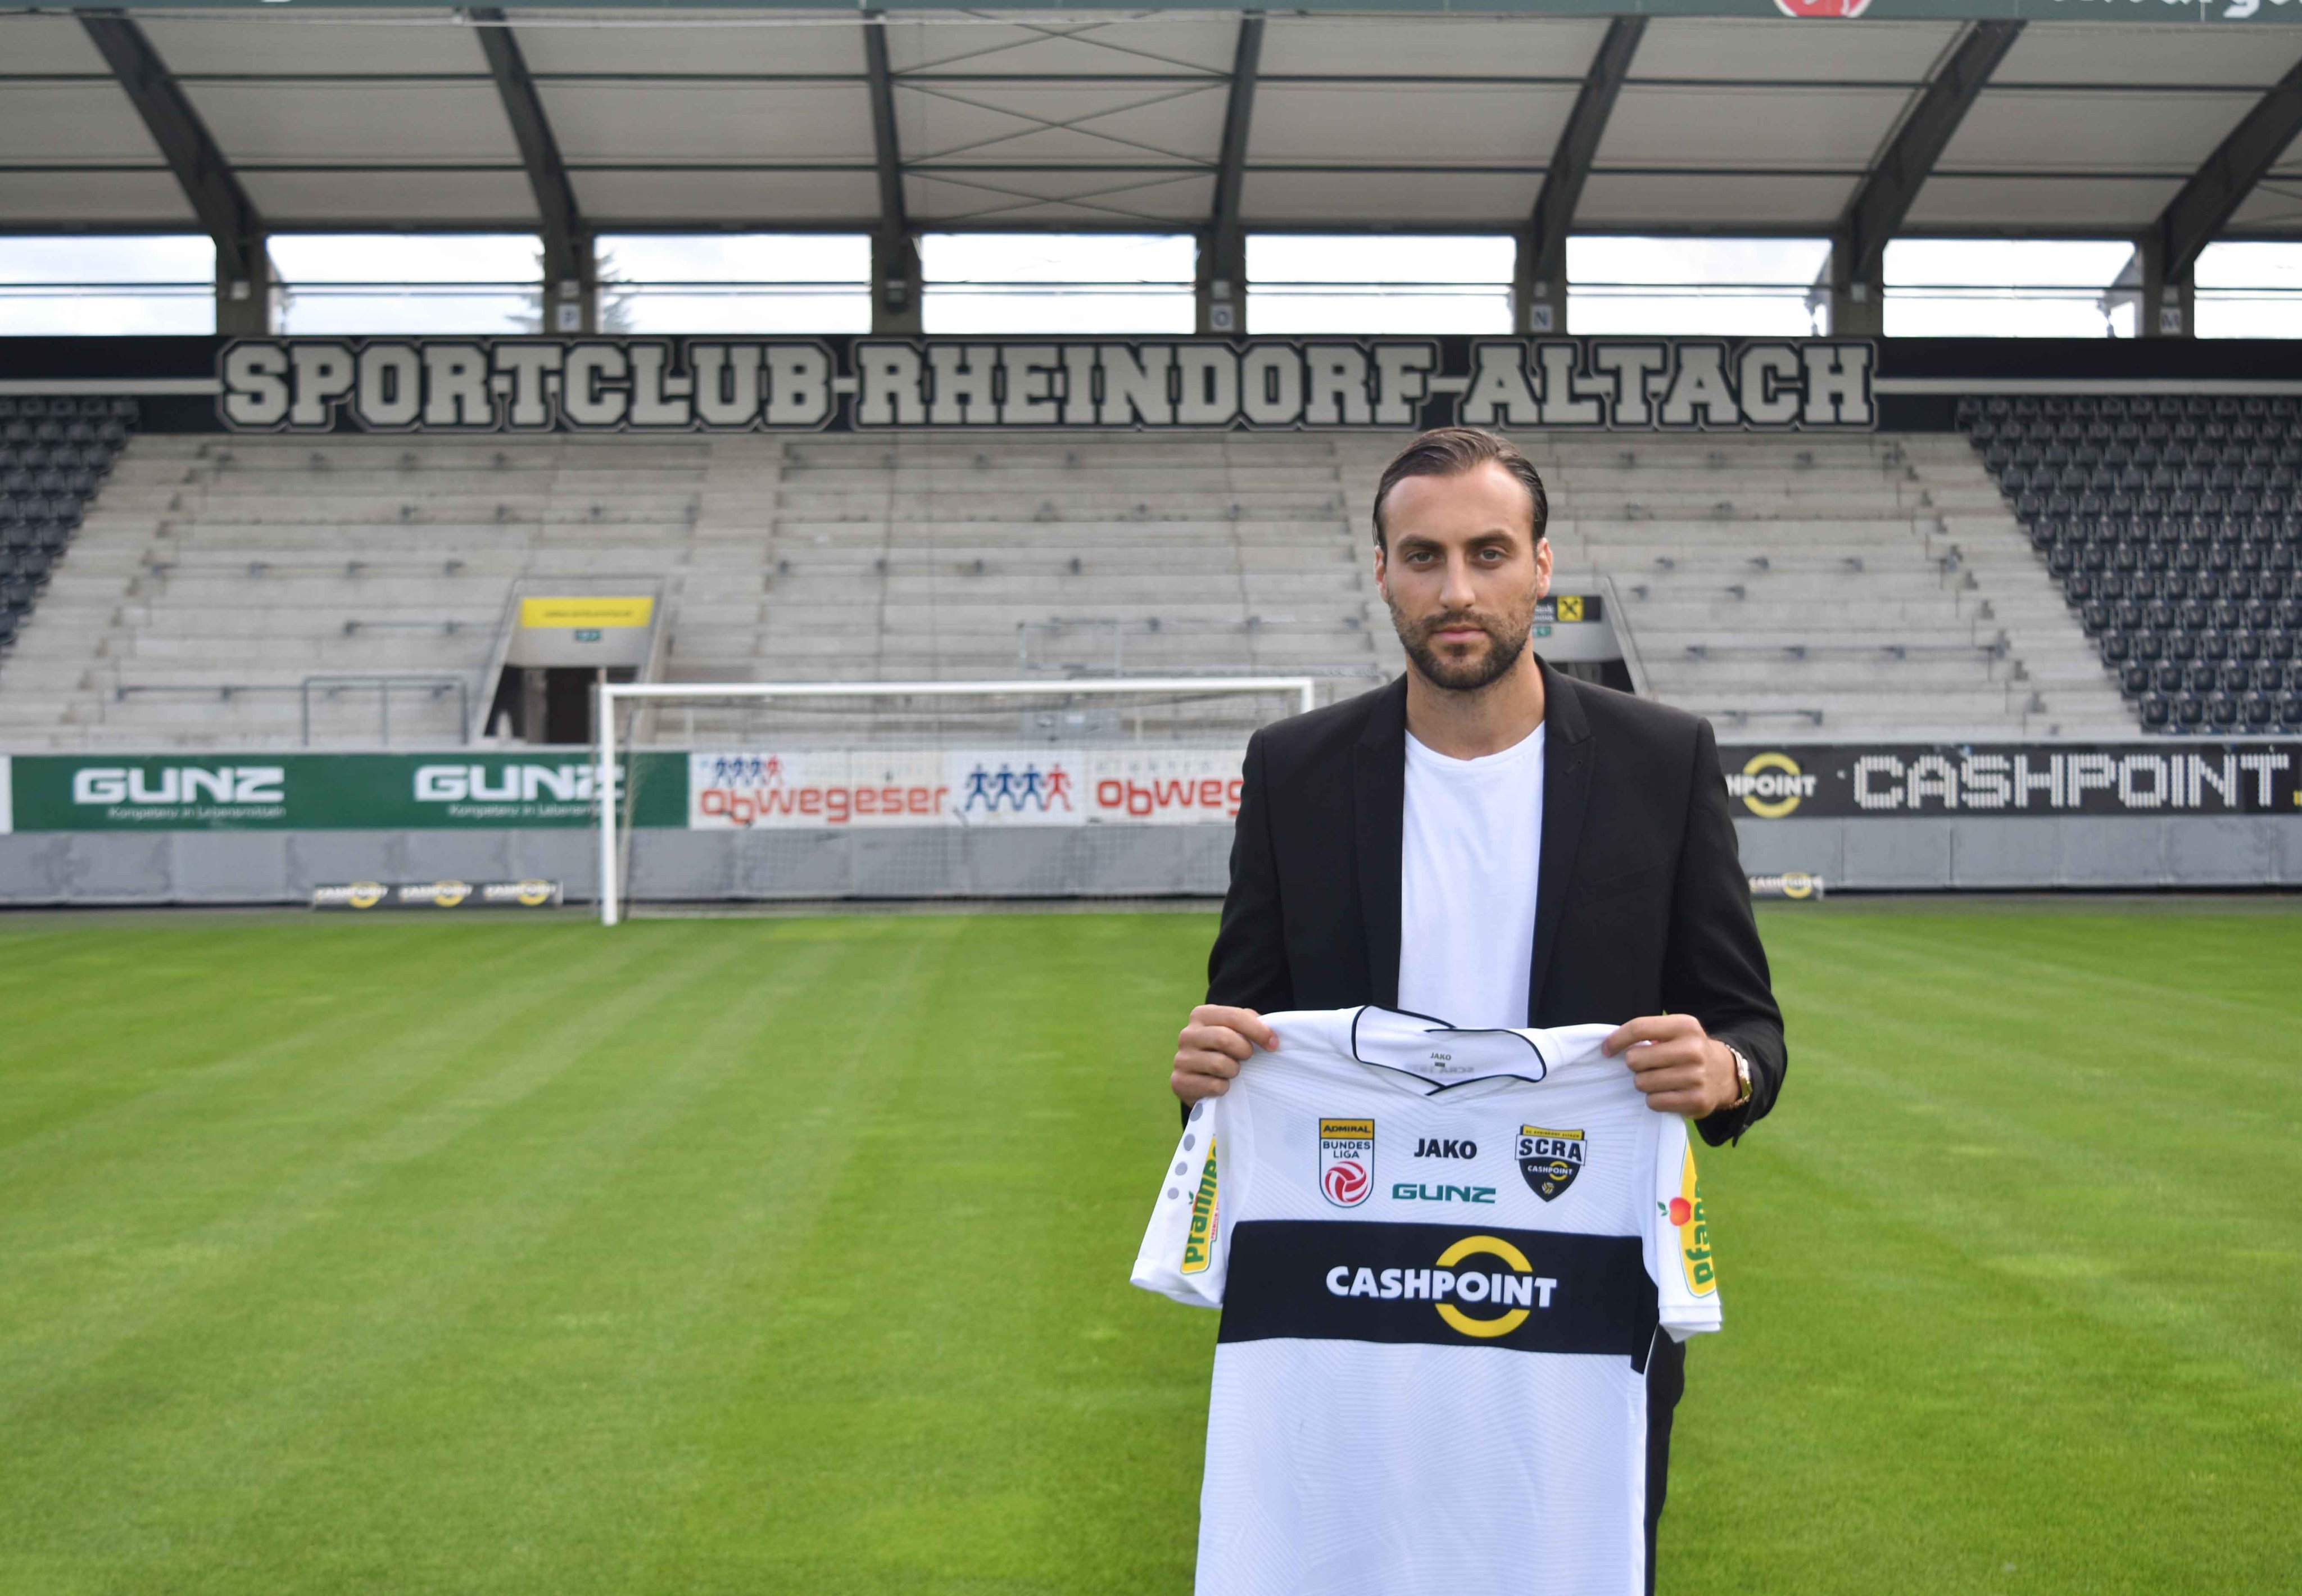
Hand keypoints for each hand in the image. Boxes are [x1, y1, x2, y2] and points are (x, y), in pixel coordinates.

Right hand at [1172, 1005, 1277, 1103]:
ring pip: (1218, 1064)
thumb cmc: (1225, 1051)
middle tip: (1248, 1058)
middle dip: (1244, 1051)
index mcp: (1201, 1015)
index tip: (1273, 1044)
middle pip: (1224, 1038)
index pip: (1233, 1016)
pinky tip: (1222, 1086)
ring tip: (1232, 1071)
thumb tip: (1270, 1033)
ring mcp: (1180, 1058)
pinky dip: (1224, 1088)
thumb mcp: (1237, 1031)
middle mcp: (1187, 1034)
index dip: (1258, 1030)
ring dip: (1234, 1071)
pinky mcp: (1179, 1082)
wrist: (1201, 1081)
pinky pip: (1212, 1085)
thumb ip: (1251, 1024)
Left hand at [1604, 1013, 1739, 1118]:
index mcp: (1685, 1026)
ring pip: (1642, 1083)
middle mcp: (1693, 1050)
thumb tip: (1611, 1044)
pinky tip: (1666, 1093)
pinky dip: (1654, 1099)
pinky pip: (1654, 1102)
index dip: (1616, 1040)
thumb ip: (1648, 1032)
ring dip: (1644, 1083)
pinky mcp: (1696, 1100)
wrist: (1724, 1074)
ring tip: (1658, 1079)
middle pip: (1635, 1059)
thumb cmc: (1688, 1050)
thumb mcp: (1675, 1031)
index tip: (1606, 1050)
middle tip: (1646, 1066)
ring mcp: (1696, 1077)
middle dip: (1634, 1064)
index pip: (1639, 1028)